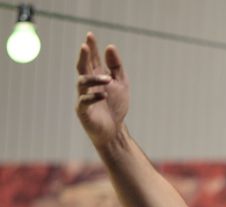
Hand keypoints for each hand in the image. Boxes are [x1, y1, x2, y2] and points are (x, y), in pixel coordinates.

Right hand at [75, 32, 128, 146]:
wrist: (114, 130)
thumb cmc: (116, 107)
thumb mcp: (121, 84)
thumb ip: (116, 67)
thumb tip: (110, 46)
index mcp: (96, 77)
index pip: (92, 59)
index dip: (91, 48)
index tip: (90, 36)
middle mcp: (88, 85)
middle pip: (82, 67)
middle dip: (84, 56)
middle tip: (85, 46)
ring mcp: (83, 97)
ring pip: (82, 82)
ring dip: (94, 79)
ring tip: (108, 79)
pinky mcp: (83, 110)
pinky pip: (84, 101)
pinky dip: (93, 97)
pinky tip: (104, 95)